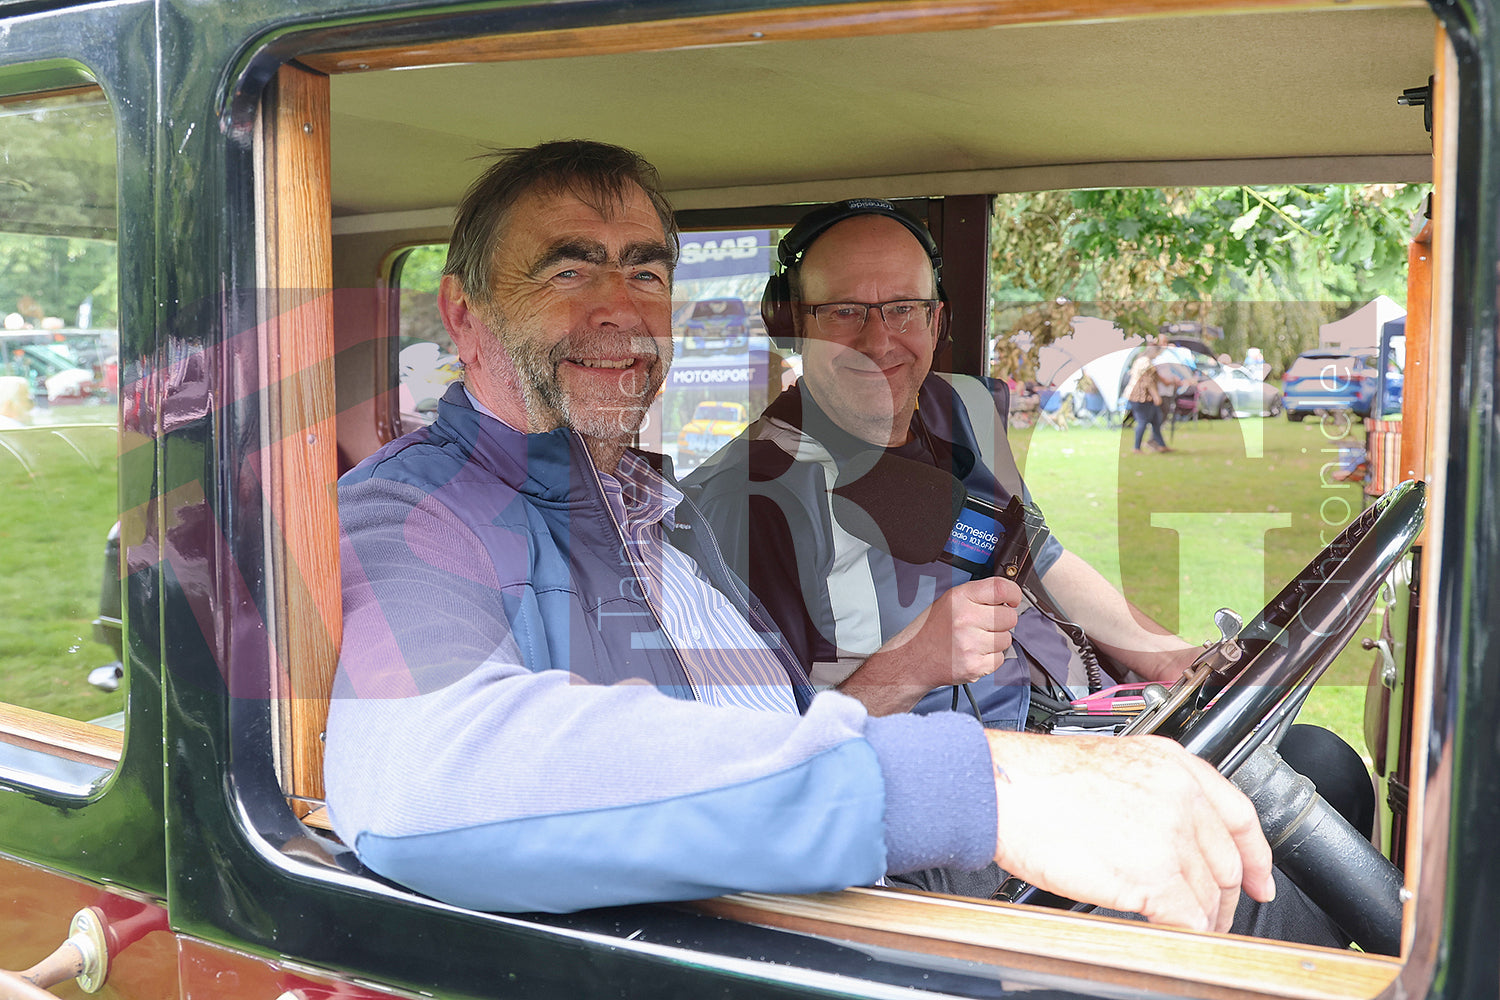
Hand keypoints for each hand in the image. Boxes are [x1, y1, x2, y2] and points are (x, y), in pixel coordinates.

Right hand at [838, 576, 1021, 715]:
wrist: (913, 659)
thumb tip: (1007, 596)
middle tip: (986, 625)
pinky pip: (1000, 659)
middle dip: (1002, 621)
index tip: (1012, 599)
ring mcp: (970, 644)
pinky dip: (990, 658)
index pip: (1000, 589)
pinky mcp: (975, 666)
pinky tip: (974, 653)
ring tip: (976, 641)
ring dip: (996, 641)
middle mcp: (964, 619)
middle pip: (1009, 616)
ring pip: (1006, 639)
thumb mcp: (949, 602)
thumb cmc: (931, 630)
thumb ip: (978, 596)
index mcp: (959, 599)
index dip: (1013, 594)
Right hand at [983, 731, 1274, 931]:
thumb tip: (1167, 835)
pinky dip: (1182, 935)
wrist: (1004, 788)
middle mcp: (1181, 795)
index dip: (1257, 857)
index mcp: (1174, 763)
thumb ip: (1154, 792)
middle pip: (1227, 862)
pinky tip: (1163, 934)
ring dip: (1199, 921)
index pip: (1240, 815)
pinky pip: (1187, 919)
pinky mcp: (1154, 874)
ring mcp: (1171, 834)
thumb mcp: (1114, 764)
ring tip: (1177, 930)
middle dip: (1223, 898)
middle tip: (1210, 917)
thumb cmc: (1038, 780)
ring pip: (1209, 895)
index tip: (1260, 880)